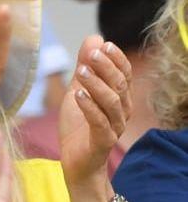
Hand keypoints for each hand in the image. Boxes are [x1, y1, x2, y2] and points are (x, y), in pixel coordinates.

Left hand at [57, 36, 131, 186]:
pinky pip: (100, 122)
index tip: (103, 45)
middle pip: (120, 85)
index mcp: (119, 97)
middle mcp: (122, 111)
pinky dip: (89, 107)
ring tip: (81, 72)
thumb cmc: (79, 127)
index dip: (116, 59)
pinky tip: (78, 95)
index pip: (124, 73)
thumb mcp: (79, 92)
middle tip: (91, 54)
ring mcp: (114, 126)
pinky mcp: (103, 141)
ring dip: (96, 85)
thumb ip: (86, 68)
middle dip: (106, 67)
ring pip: (112, 102)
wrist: (76, 163)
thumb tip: (94, 38)